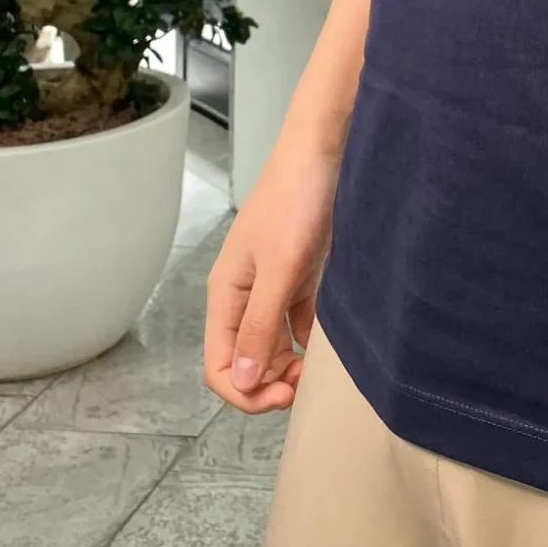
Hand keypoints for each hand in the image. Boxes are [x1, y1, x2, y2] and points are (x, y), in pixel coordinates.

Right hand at [204, 133, 341, 411]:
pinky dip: (307, 340)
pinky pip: (295, 322)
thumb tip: (244, 381)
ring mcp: (270, 284)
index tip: (284, 395)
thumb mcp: (279, 268)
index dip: (247, 392)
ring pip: (271, 345)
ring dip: (288, 366)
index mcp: (226, 295)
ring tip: (317, 369)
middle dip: (270, 383)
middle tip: (307, 384)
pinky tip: (327, 345)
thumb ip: (260, 325)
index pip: (221, 366)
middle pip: (245, 360)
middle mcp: (243, 295)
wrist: (324, 151)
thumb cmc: (296, 202)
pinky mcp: (297, 274)